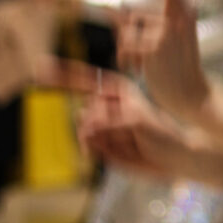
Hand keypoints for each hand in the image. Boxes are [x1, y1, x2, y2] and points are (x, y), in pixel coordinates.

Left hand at [47, 60, 222, 186]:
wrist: (183, 156)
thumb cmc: (151, 150)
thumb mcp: (116, 147)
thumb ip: (95, 135)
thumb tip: (82, 118)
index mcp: (119, 94)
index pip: (87, 80)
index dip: (62, 73)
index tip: (39, 66)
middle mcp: (123, 92)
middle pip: (85, 118)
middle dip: (94, 142)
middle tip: (124, 150)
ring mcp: (128, 102)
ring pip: (90, 128)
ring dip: (104, 148)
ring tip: (133, 149)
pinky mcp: (133, 116)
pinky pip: (101, 132)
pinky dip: (109, 146)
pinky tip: (136, 146)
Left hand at [114, 0, 210, 123]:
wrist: (193, 96)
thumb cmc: (178, 67)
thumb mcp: (165, 40)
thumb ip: (142, 24)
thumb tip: (110, 11)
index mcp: (183, 10)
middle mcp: (177, 16)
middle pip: (132, 15)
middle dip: (128, 36)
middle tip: (146, 58)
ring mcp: (166, 32)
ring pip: (126, 32)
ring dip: (126, 50)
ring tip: (146, 65)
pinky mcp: (154, 49)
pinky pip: (125, 48)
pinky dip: (126, 60)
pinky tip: (141, 70)